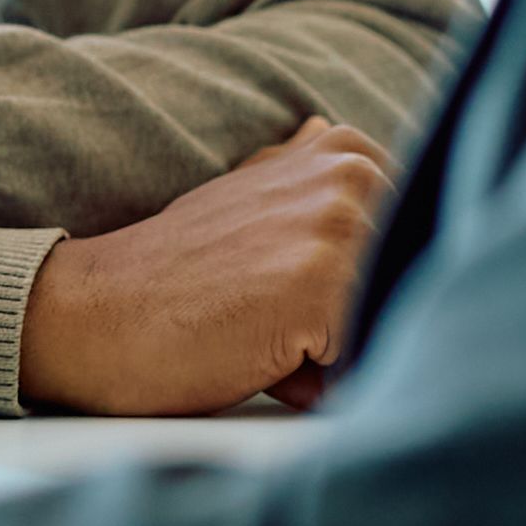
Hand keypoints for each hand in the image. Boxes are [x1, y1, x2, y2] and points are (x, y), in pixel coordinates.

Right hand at [15, 116, 393, 414]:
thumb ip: (309, 182)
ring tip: (276, 343)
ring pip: (399, 320)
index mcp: (345, 154)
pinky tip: (269, 362)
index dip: (379, 294)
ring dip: (349, 357)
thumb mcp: (248, 204)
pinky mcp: (319, 283)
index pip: (432, 242)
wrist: (93, 316)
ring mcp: (337, 224)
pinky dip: (331, 383)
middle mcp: (351, 174)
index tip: (305, 301)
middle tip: (284, 327)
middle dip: (371, 328)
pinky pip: (370, 357)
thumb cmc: (174, 279)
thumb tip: (339, 141)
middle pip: (424, 282)